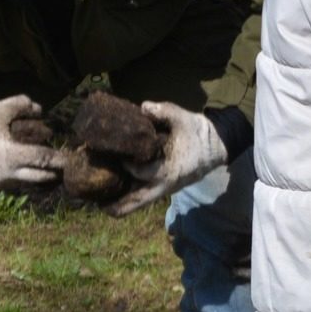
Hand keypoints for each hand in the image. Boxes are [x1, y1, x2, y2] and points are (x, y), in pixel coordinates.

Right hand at [0, 95, 62, 193]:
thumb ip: (20, 105)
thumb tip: (40, 109)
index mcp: (12, 156)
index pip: (44, 159)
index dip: (61, 158)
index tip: (73, 158)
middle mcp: (6, 175)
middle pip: (40, 178)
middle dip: (55, 173)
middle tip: (67, 168)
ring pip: (24, 183)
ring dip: (36, 177)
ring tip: (48, 169)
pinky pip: (8, 186)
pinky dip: (18, 179)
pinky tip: (23, 171)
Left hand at [105, 102, 226, 216]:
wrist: (216, 147)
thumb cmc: (198, 134)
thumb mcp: (184, 119)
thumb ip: (165, 112)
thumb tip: (143, 106)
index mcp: (168, 171)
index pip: (140, 172)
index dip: (125, 165)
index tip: (114, 156)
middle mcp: (163, 186)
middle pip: (134, 203)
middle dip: (114, 205)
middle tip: (94, 201)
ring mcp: (163, 190)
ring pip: (137, 204)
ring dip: (119, 203)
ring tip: (97, 202)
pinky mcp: (163, 189)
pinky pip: (142, 198)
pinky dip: (128, 198)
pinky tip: (113, 193)